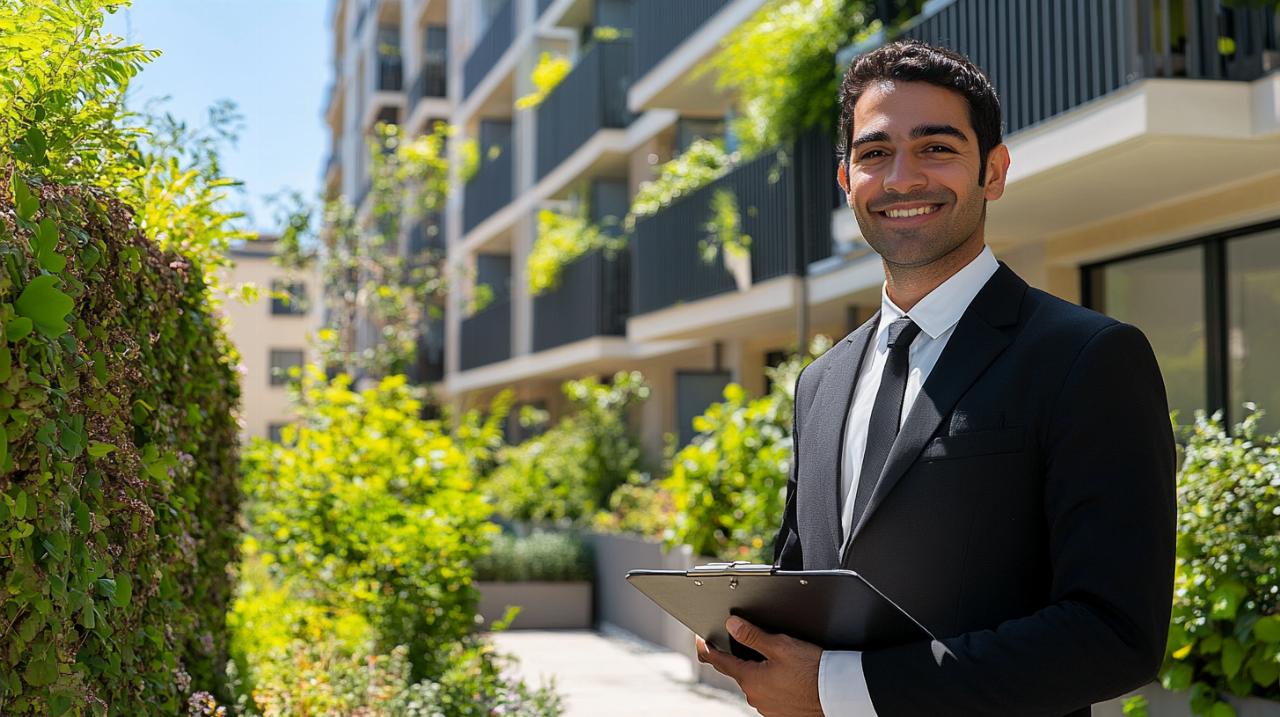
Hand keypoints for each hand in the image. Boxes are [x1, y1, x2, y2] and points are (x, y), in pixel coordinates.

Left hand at [696, 616, 823, 716]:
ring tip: (778, 660)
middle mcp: (754, 696)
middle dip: (740, 656)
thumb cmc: (813, 670)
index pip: (719, 661)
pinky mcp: (779, 712)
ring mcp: (766, 707)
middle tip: (750, 642)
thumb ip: (752, 635)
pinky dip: (771, 683)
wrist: (838, 694)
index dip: (707, 648)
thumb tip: (731, 625)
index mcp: (750, 679)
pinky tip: (786, 676)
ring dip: (758, 670)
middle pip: (738, 670)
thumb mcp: (781, 646)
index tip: (700, 640)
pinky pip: (768, 693)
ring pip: (754, 682)